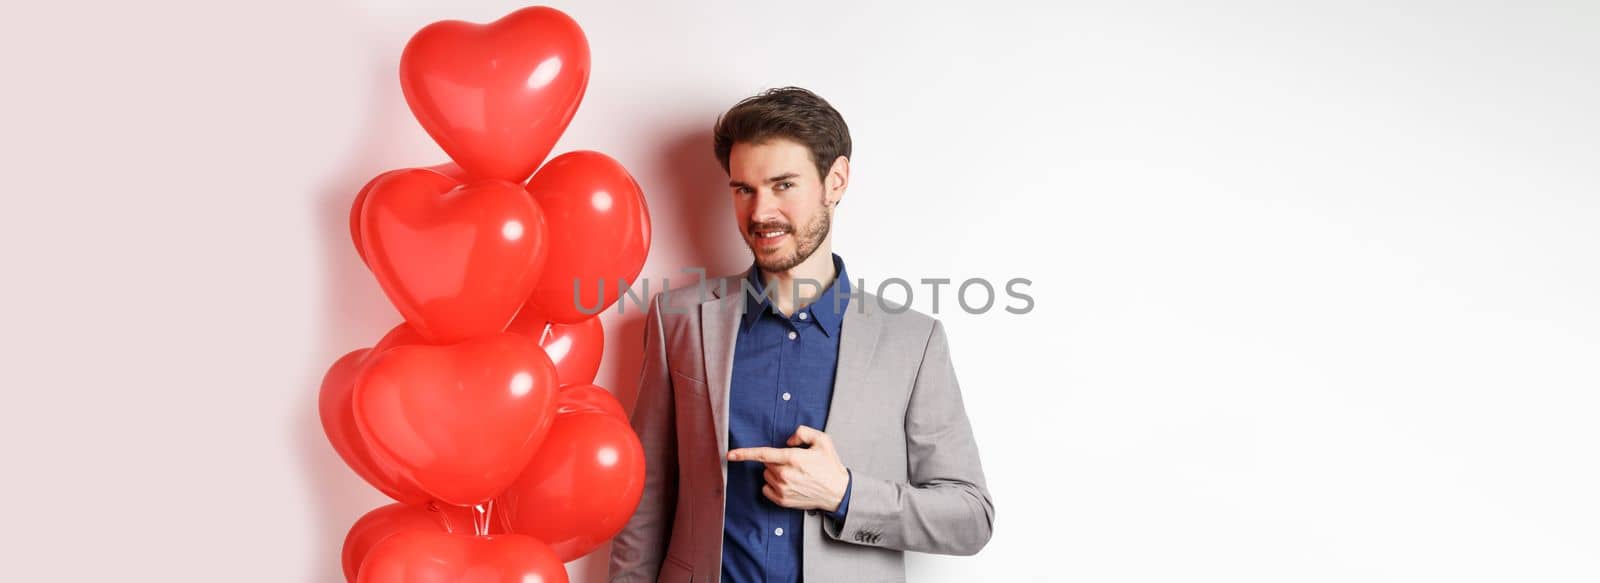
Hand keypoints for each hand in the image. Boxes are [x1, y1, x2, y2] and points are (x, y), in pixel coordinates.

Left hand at [727, 425, 849, 511]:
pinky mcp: (782, 500)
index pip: (763, 454)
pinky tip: (789, 484)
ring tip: (795, 474)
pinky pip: (767, 489)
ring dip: (775, 472)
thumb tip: (787, 441)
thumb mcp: (822, 440)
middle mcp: (785, 475)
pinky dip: (774, 485)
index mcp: (792, 458)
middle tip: (795, 463)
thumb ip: (803, 432)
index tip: (730, 454)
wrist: (838, 492)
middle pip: (766, 463)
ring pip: (767, 475)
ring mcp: (783, 489)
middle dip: (776, 460)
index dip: (744, 453)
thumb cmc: (830, 466)